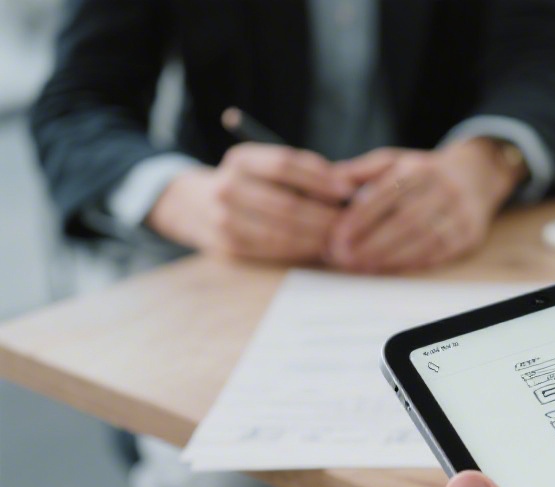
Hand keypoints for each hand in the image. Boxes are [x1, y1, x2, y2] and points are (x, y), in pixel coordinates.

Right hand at [147, 143, 353, 260]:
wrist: (193, 205)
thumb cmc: (249, 185)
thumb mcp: (265, 168)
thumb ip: (303, 173)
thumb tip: (350, 188)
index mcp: (240, 160)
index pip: (284, 164)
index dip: (320, 178)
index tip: (348, 190)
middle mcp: (226, 186)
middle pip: (286, 203)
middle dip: (325, 215)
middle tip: (352, 222)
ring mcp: (223, 219)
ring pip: (281, 232)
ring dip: (317, 237)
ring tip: (341, 238)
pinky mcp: (227, 247)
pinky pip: (272, 250)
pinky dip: (301, 250)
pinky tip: (319, 248)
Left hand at [328, 140, 521, 272]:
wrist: (476, 175)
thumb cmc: (424, 173)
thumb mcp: (394, 161)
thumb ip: (361, 171)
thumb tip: (328, 182)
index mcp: (418, 168)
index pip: (385, 194)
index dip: (359, 219)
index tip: (336, 238)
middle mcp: (442, 188)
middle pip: (404, 220)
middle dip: (371, 243)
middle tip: (344, 259)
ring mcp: (460, 213)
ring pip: (423, 240)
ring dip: (390, 258)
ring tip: (362, 268)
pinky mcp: (470, 234)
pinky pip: (440, 253)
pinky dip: (412, 264)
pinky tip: (390, 270)